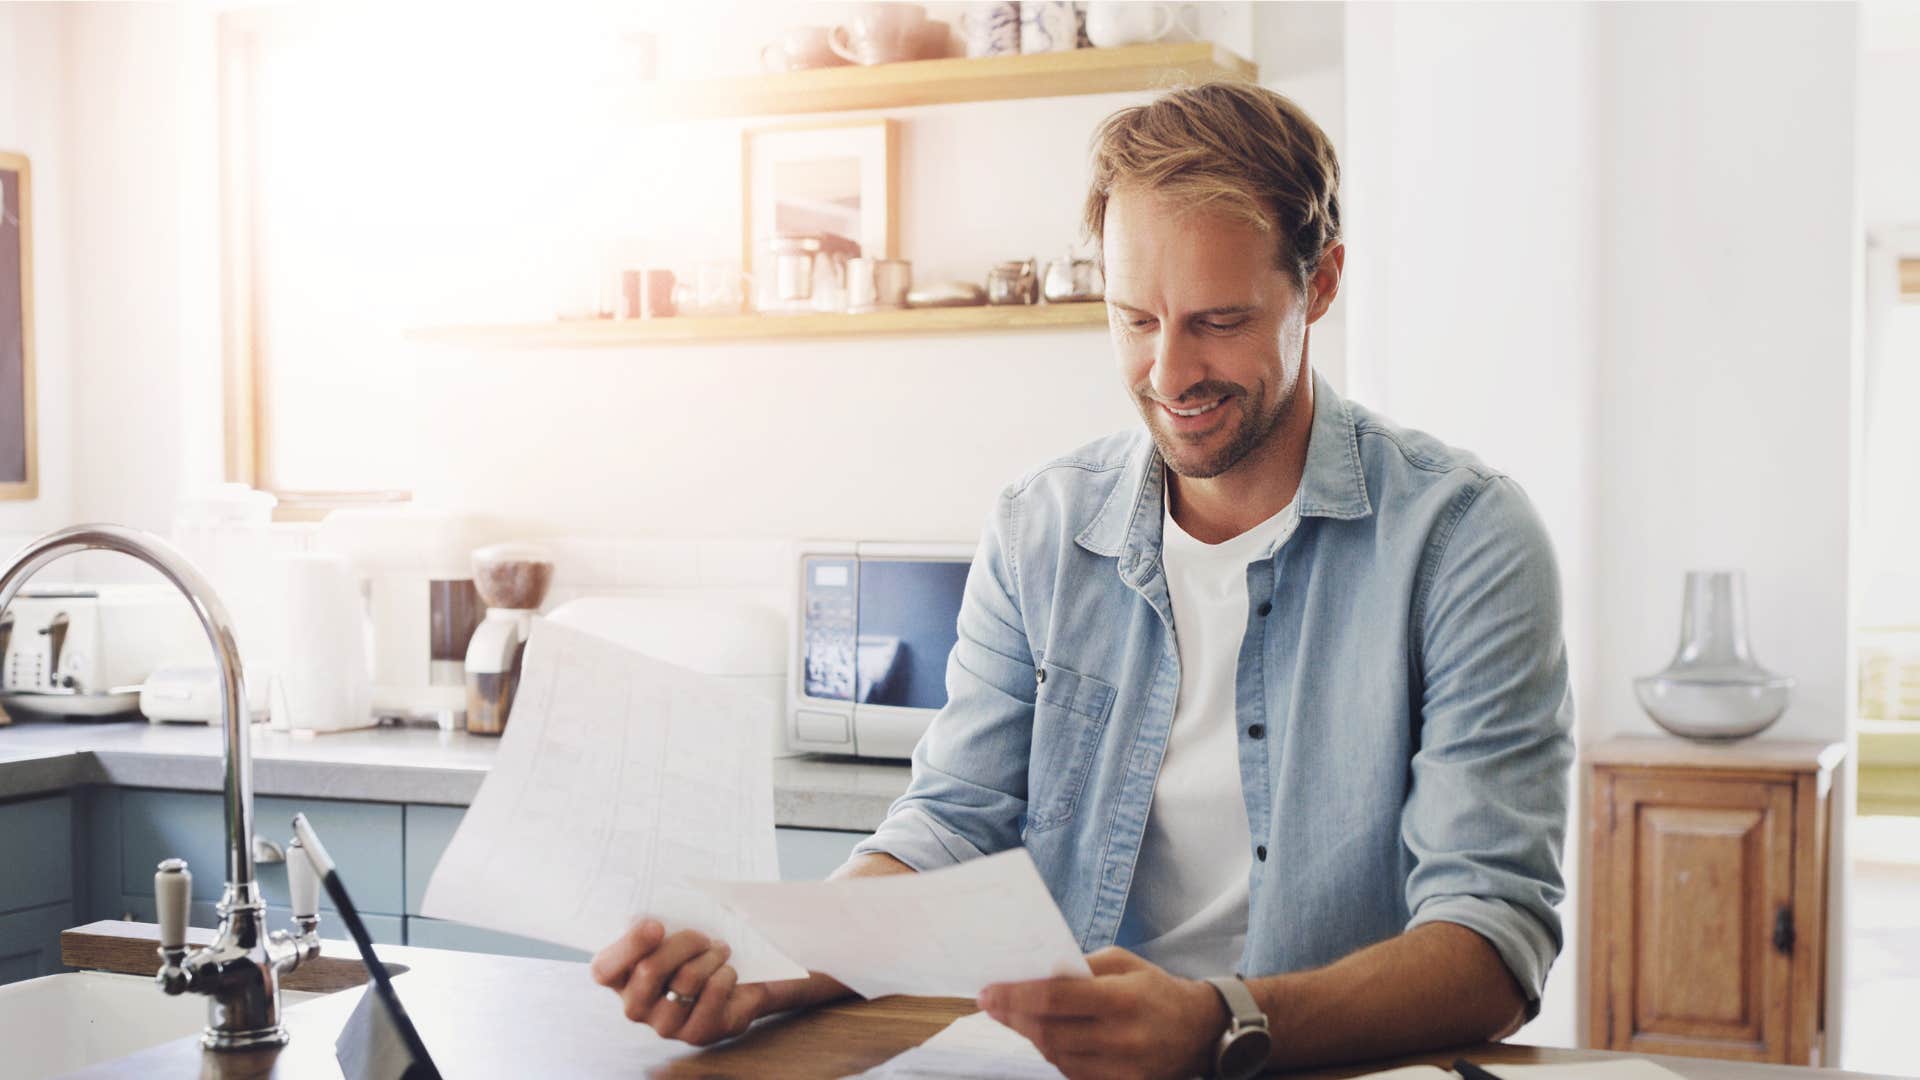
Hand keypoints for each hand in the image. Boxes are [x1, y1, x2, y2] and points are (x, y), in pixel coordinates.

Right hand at [590, 918, 790, 1045]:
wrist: (736, 987)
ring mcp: (664, 1024)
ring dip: (711, 955)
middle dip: (685, 942)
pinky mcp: (695, 1034)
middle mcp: (635, 1006)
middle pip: (650, 969)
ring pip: (687, 979)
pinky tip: (727, 973)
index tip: (656, 925)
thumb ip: (658, 926)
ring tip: (720, 951)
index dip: (629, 945)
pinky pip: (713, 992)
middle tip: (703, 936)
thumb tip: (651, 913)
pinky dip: (726, 973)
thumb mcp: (674, 936)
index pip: (605, 969)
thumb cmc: (694, 955)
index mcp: (620, 978)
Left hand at [978, 947, 1231, 1079]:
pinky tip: (1044, 1036)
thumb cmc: (1154, 988)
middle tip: (990, 1004)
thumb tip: (1034, 975)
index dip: (1015, 996)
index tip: (987, 992)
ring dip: (1029, 1035)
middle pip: (1048, 1032)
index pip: (1055, 998)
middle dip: (1012, 1017)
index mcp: (1122, 999)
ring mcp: (1122, 1069)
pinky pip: (1071, 1072)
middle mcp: (1122, 1039)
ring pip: (1055, 1056)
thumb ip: (1079, 967)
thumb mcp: (1122, 962)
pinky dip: (1053, 1053)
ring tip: (1013, 1016)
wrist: (1200, 1030)